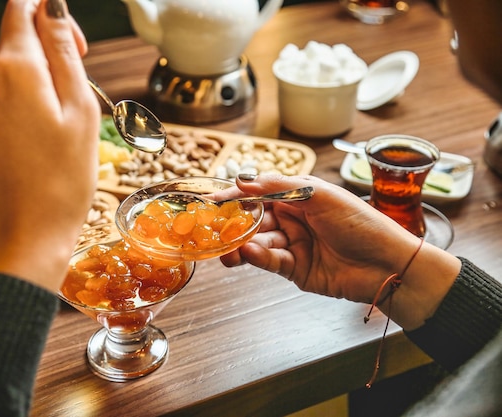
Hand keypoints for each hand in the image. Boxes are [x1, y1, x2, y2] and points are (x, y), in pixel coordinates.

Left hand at [0, 0, 100, 291]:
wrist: (23, 236)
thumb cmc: (62, 180)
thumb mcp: (80, 110)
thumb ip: (63, 50)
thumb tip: (51, 7)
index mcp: (13, 66)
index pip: (22, 7)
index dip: (52, 16)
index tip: (74, 47)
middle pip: (14, 43)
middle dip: (45, 59)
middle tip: (72, 103)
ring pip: (2, 73)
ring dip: (30, 87)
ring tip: (53, 131)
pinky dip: (12, 109)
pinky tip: (30, 143)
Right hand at [219, 175, 460, 329]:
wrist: (388, 264)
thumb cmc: (361, 223)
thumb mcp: (320, 195)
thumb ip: (280, 187)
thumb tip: (244, 179)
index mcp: (300, 197)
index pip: (260, 193)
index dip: (237, 196)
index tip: (212, 201)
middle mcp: (294, 219)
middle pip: (255, 220)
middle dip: (234, 224)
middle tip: (213, 229)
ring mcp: (294, 245)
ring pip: (258, 242)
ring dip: (242, 244)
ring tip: (227, 249)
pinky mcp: (296, 270)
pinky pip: (271, 261)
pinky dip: (258, 257)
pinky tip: (249, 253)